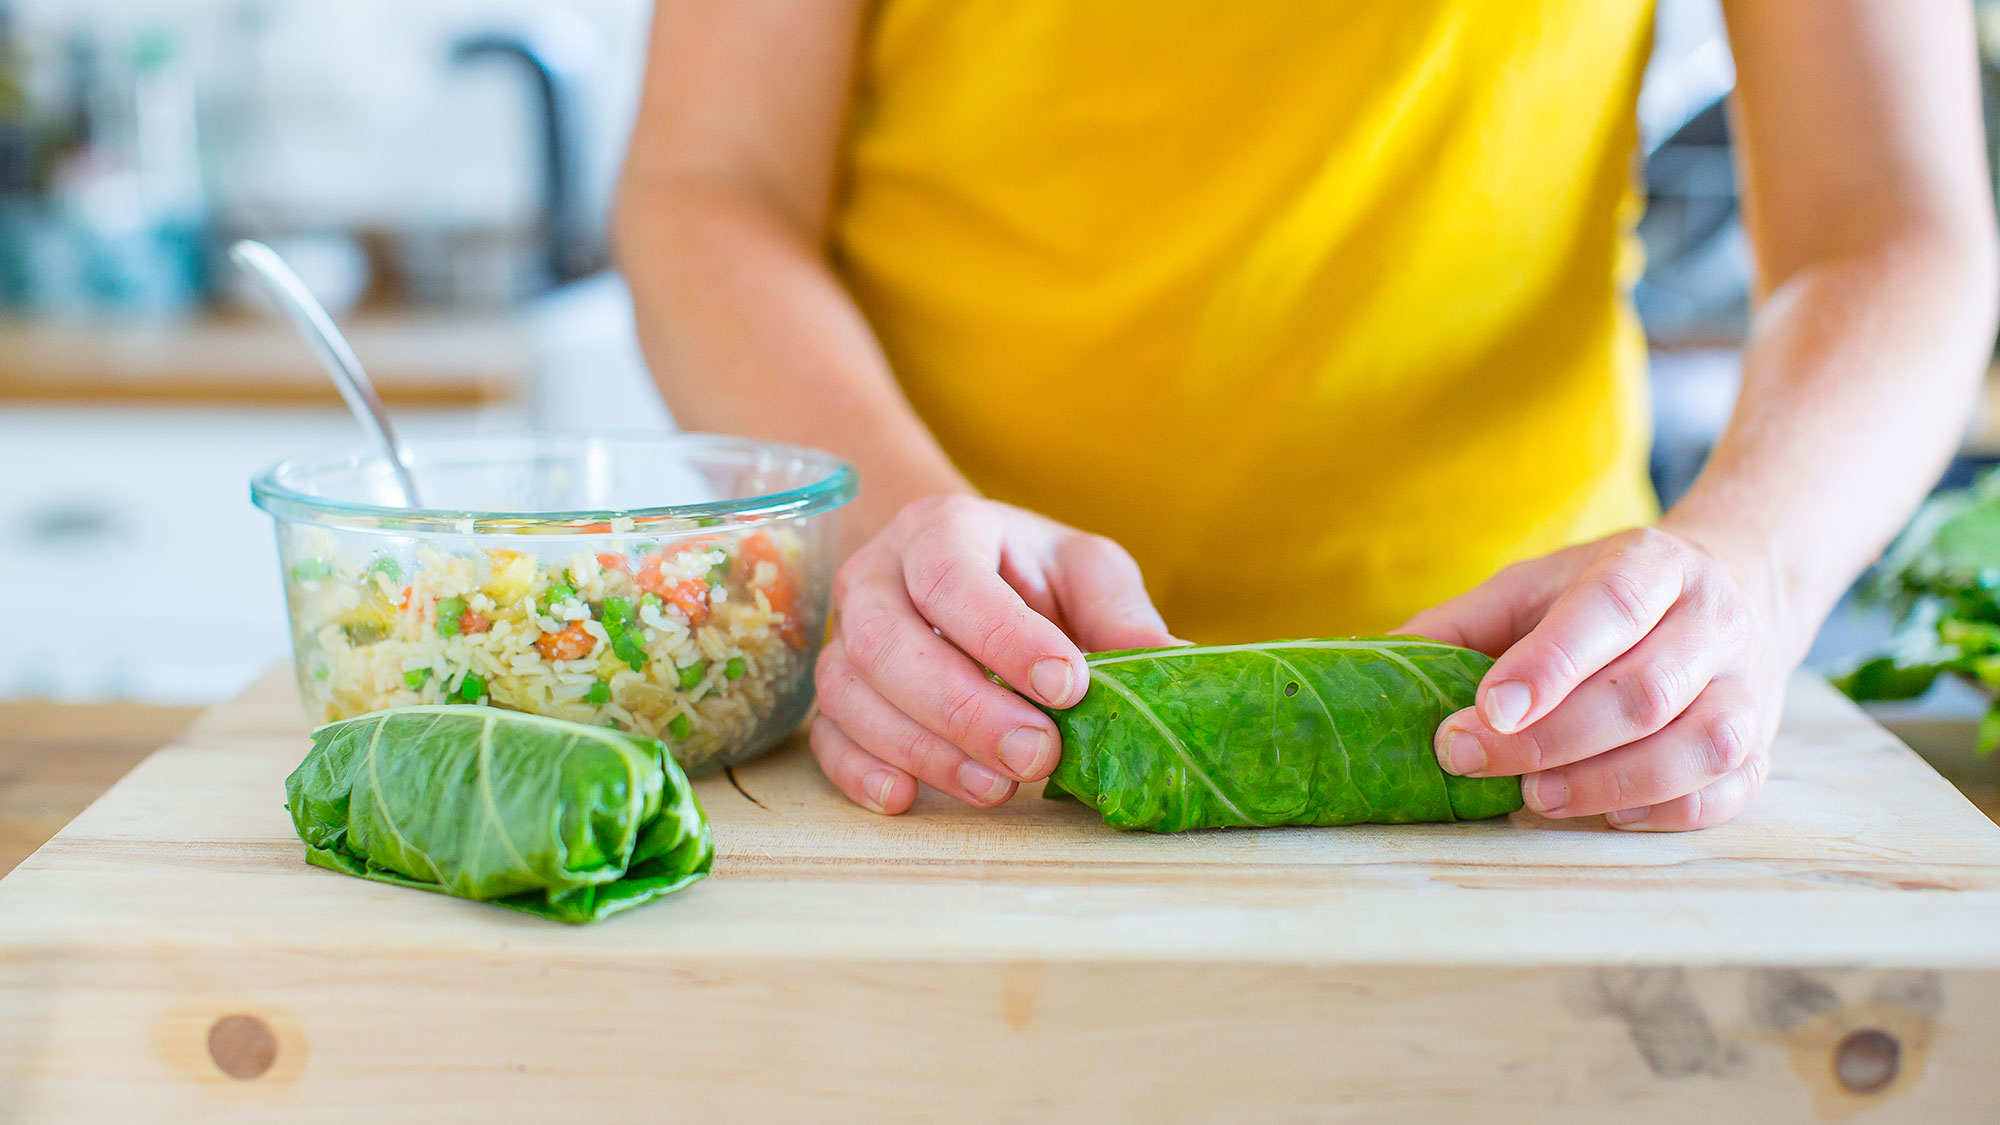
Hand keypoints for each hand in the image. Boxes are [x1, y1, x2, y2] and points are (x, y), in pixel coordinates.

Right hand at [811, 495, 1174, 813]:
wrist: (976, 579)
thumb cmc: (1036, 577)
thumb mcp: (1089, 574)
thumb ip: (1123, 615)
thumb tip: (1178, 668)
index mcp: (943, 528)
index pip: (952, 579)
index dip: (1005, 637)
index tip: (1068, 685)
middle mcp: (876, 575)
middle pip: (887, 642)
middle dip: (964, 708)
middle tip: (1038, 754)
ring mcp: (844, 635)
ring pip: (851, 693)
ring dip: (924, 748)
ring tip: (1000, 788)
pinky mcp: (833, 696)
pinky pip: (826, 737)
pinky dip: (861, 773)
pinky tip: (907, 799)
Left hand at [1397, 524, 1793, 830]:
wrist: (1737, 584)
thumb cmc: (1606, 596)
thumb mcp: (1533, 586)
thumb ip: (1462, 624)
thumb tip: (1378, 665)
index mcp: (1651, 565)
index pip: (1608, 610)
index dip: (1547, 666)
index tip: (1485, 711)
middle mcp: (1713, 620)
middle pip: (1643, 693)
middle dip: (1551, 740)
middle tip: (1475, 761)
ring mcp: (1749, 684)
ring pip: (1699, 746)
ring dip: (1608, 783)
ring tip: (1535, 798)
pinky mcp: (1762, 741)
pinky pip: (1730, 788)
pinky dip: (1667, 813)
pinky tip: (1607, 815)